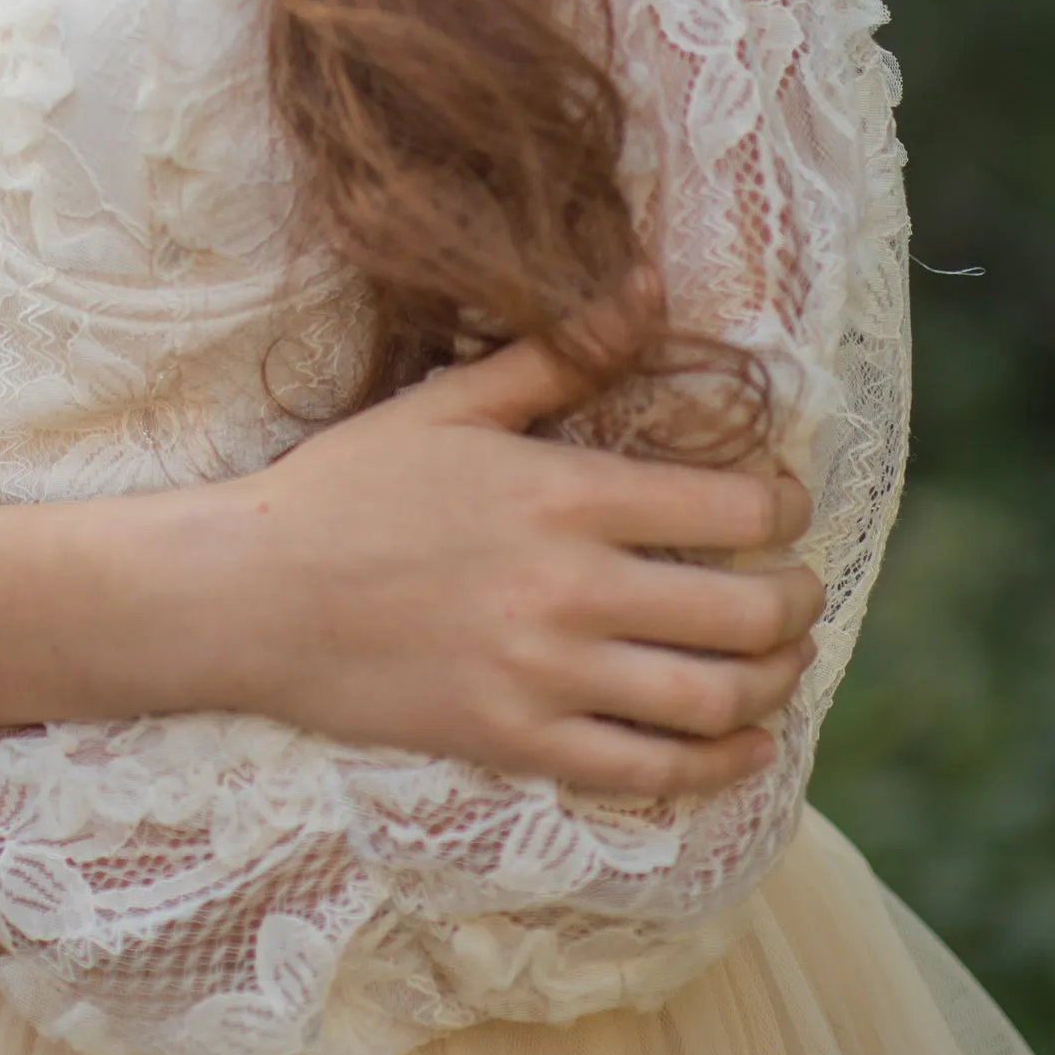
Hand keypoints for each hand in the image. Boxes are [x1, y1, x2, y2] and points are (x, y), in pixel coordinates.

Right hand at [212, 338, 823, 797]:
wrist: (253, 595)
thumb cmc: (351, 486)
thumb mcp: (450, 401)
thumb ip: (563, 352)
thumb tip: (652, 284)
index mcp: (564, 495)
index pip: (732, 509)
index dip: (785, 508)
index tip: (786, 504)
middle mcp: (571, 591)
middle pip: (745, 613)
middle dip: (797, 602)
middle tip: (800, 590)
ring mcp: (547, 676)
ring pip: (712, 699)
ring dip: (773, 683)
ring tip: (779, 662)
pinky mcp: (517, 742)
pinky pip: (648, 770)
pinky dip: (718, 765)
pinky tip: (744, 746)